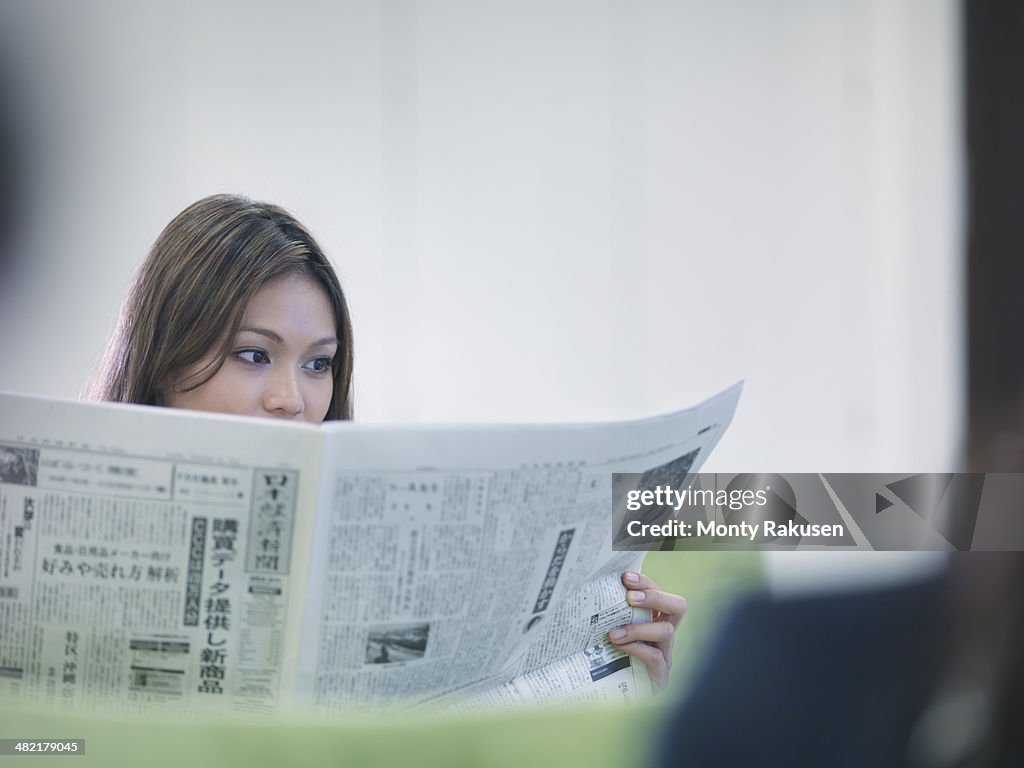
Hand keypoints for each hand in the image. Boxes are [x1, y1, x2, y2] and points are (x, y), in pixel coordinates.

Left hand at [607, 571, 686, 693]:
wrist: (612, 699)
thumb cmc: (610, 660)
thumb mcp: (611, 632)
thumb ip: (610, 615)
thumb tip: (593, 591)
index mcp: (654, 620)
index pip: (659, 593)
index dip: (646, 582)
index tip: (625, 577)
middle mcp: (664, 635)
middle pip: (678, 606)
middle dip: (655, 596)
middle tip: (630, 597)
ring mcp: (666, 655)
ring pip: (666, 631)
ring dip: (639, 627)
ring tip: (614, 632)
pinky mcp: (660, 676)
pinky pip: (656, 657)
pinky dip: (636, 648)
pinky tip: (618, 646)